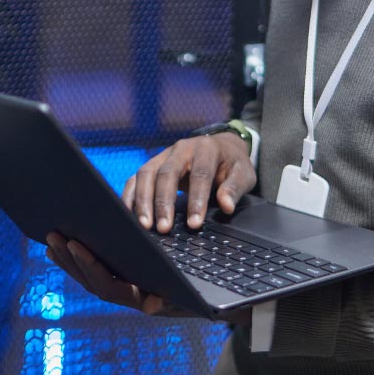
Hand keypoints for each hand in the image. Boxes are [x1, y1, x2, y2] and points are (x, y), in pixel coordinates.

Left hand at [44, 232, 252, 325]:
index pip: (106, 285)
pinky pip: (98, 265)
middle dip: (70, 258)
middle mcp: (129, 294)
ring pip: (89, 274)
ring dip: (69, 256)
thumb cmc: (209, 293)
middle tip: (53, 234)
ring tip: (53, 235)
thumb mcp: (195, 292)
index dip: (88, 266)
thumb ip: (173, 299)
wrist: (220, 296)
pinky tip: (68, 240)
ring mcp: (124, 284)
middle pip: (90, 280)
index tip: (75, 244)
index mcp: (140, 298)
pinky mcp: (125, 273)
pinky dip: (79, 255)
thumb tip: (149, 307)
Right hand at [122, 131, 256, 232]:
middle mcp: (181, 149)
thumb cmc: (231, 163)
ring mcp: (163, 155)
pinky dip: (130, 195)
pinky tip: (130, 214)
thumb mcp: (243, 173)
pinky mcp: (152, 164)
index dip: (196, 200)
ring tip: (145, 225)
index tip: (194, 223)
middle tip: (164, 228)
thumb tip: (226, 205)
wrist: (221, 147)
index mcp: (206, 149)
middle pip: (167, 173)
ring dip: (143, 201)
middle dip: (163, 202)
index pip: (199, 175)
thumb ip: (235, 188)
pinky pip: (135, 178)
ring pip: (146, 174)